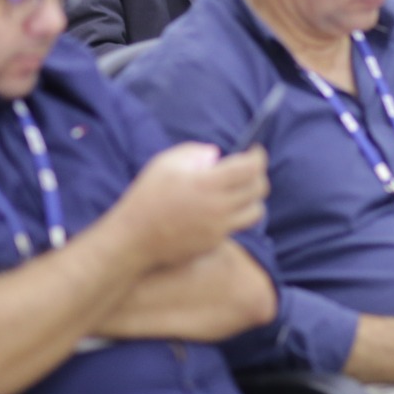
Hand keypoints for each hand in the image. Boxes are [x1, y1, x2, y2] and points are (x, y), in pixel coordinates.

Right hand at [111, 143, 268, 268]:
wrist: (134, 239)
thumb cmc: (147, 197)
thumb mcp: (164, 163)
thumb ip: (194, 152)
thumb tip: (216, 155)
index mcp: (208, 184)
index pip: (250, 168)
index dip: (258, 156)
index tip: (255, 150)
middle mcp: (219, 208)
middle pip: (259, 190)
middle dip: (259, 175)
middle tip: (248, 169)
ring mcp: (219, 229)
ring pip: (255, 212)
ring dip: (253, 199)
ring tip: (239, 191)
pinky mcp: (214, 243)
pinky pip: (237, 226)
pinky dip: (236, 215)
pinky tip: (220, 208)